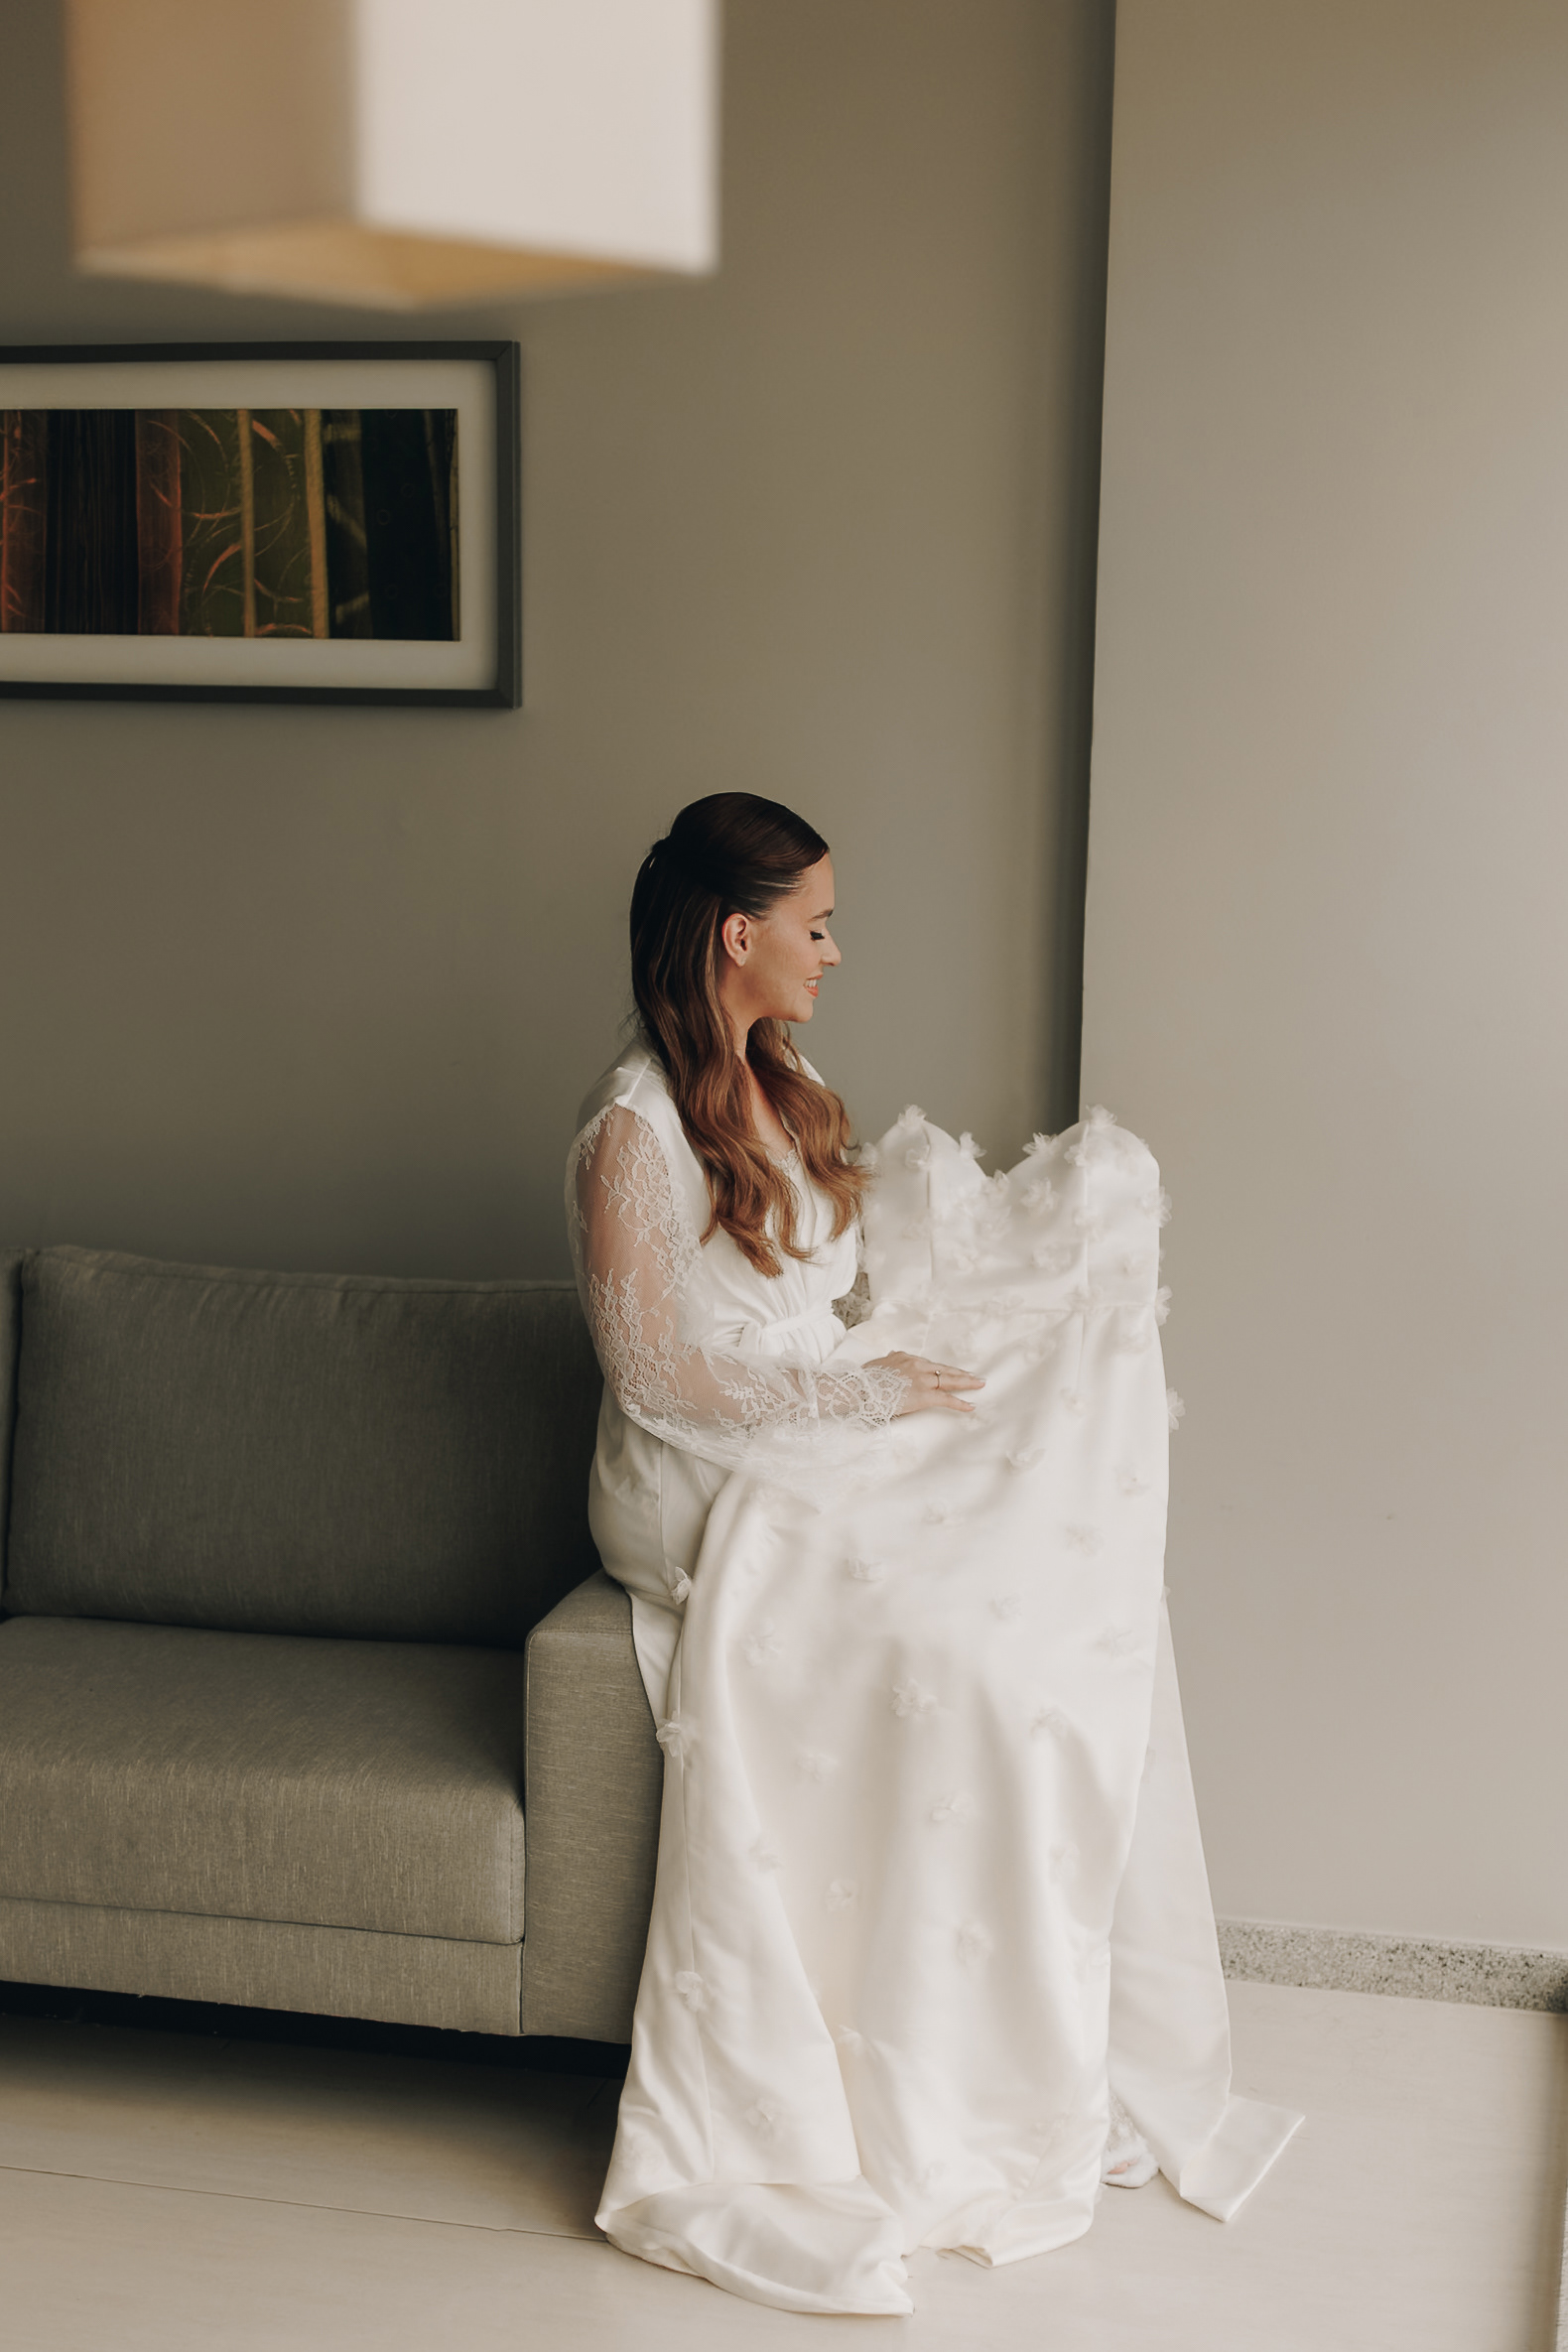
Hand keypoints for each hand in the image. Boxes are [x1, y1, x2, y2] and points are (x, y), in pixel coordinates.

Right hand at [870, 1351, 984, 1414]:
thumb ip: (888, 1360)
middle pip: (944, 1369)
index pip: (929, 1364)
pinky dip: (960, 1402)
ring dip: (966, 1382)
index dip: (941, 1369)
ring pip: (950, 1380)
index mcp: (905, 1358)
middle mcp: (917, 1365)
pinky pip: (947, 1398)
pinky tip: (970, 1405)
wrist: (860, 1388)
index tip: (950, 1371)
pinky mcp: (925, 1395)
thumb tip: (892, 1354)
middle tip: (974, 1375)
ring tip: (979, 1384)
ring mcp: (922, 1379)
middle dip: (960, 1373)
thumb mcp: (877, 1364)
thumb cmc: (864, 1380)